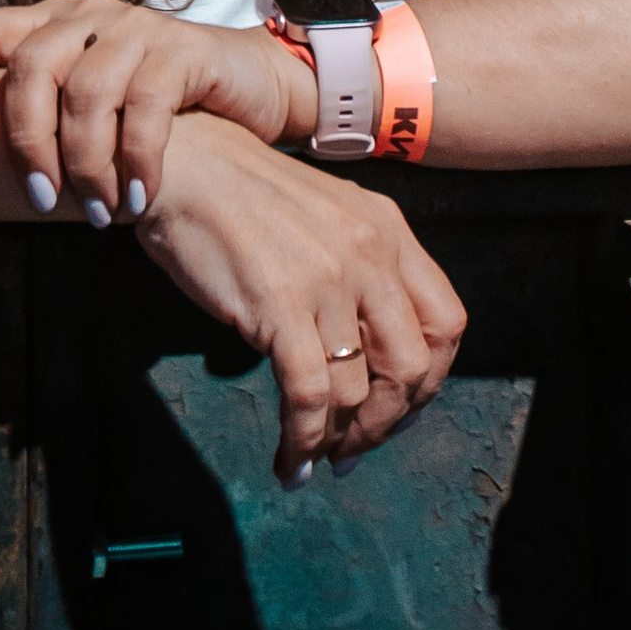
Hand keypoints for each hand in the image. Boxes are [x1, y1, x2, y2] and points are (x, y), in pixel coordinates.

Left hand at [0, 0, 305, 221]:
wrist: (247, 88)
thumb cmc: (155, 110)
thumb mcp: (90, 106)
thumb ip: (44, 114)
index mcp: (53, 23)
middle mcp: (88, 14)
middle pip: (32, 67)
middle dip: (29, 142)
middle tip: (42, 202)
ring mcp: (137, 25)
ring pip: (87, 91)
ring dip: (86, 165)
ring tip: (100, 214)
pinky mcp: (183, 46)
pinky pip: (146, 107)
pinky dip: (136, 162)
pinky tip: (137, 199)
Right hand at [138, 112, 465, 484]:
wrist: (184, 165)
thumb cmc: (246, 198)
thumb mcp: (327, 220)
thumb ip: (360, 274)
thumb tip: (371, 366)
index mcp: (389, 229)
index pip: (446, 324)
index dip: (429, 382)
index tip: (396, 411)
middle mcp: (370, 250)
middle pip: (413, 366)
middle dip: (388, 422)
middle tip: (356, 448)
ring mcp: (328, 276)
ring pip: (357, 390)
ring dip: (339, 441)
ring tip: (315, 457)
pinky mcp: (280, 302)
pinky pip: (308, 397)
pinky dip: (302, 444)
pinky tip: (289, 464)